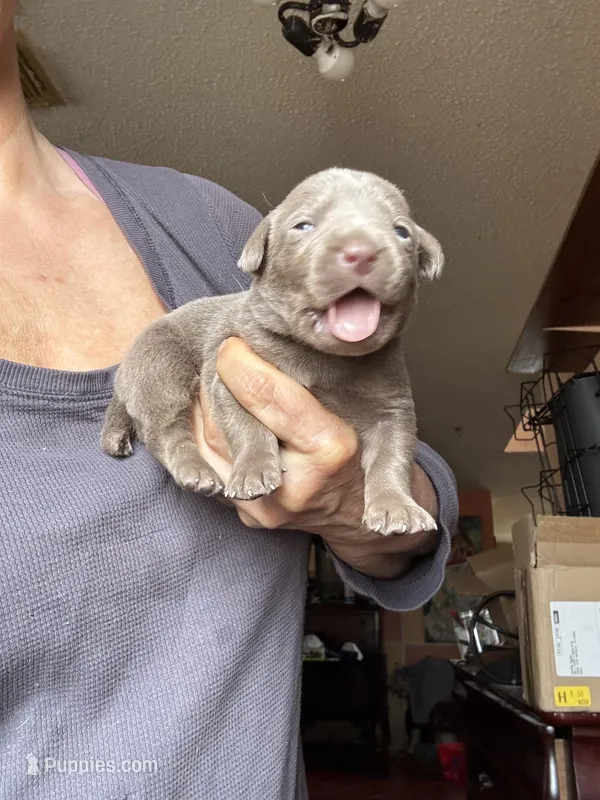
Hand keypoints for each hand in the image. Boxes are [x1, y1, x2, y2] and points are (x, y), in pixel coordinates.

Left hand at [192, 338, 440, 578]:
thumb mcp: (364, 405)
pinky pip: (210, 466)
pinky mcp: (250, 519)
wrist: (364, 514)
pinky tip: (211, 412)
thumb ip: (316, 375)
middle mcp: (296, 485)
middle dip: (219, 382)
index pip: (267, 394)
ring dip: (207, 406)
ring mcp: (268, 509)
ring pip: (212, 442)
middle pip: (231, 420)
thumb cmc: (367, 448)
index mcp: (330, 449)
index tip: (231, 343)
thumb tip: (262, 338)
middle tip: (218, 356)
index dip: (241, 361)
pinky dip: (206, 434)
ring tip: (213, 379)